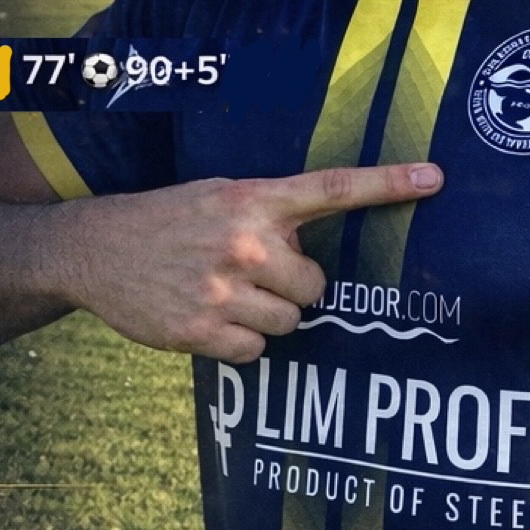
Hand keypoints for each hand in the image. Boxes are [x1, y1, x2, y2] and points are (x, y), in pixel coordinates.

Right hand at [56, 162, 441, 361]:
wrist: (94, 248)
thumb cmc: (166, 221)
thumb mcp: (217, 196)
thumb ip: (268, 215)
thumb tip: (315, 254)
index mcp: (251, 199)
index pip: (331, 189)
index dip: (387, 184)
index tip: (435, 179)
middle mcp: (243, 242)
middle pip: (315, 285)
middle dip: (292, 285)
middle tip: (252, 274)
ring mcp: (222, 289)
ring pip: (290, 322)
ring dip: (266, 315)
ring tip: (224, 294)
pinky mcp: (201, 330)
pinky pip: (257, 350)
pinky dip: (240, 341)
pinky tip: (209, 317)